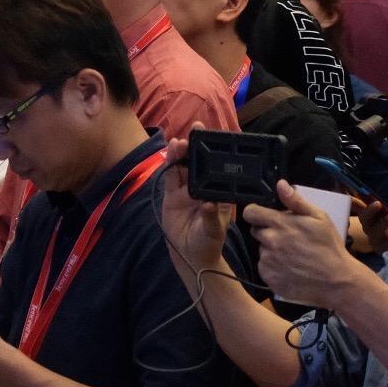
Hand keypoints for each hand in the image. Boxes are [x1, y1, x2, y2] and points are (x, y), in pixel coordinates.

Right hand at [159, 133, 234, 283]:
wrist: (190, 256)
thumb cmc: (209, 242)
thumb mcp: (214, 231)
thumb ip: (211, 217)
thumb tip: (208, 204)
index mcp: (218, 192)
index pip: (218, 168)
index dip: (216, 152)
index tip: (217, 137)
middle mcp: (203, 188)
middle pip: (199, 163)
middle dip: (197, 146)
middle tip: (196, 130)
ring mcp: (186, 191)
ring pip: (184, 167)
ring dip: (182, 153)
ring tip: (180, 142)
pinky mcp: (172, 196)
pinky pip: (170, 177)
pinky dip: (170, 164)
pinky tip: (170, 152)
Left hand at [244, 180, 362, 308]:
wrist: (336, 281)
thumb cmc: (329, 247)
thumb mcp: (319, 218)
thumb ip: (296, 201)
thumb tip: (280, 184)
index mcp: (280, 224)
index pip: (250, 212)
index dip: (256, 213)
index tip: (265, 216)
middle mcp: (269, 242)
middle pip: (256, 231)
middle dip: (268, 231)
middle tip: (288, 237)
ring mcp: (268, 261)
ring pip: (262, 249)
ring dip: (272, 250)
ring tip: (293, 255)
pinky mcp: (268, 277)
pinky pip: (264, 267)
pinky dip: (273, 266)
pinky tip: (290, 267)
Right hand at [353, 193, 387, 254]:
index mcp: (370, 219)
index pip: (360, 209)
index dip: (356, 203)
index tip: (362, 195)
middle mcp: (370, 230)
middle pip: (365, 220)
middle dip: (370, 211)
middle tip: (379, 203)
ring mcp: (376, 241)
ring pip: (376, 232)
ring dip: (384, 222)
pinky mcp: (385, 250)